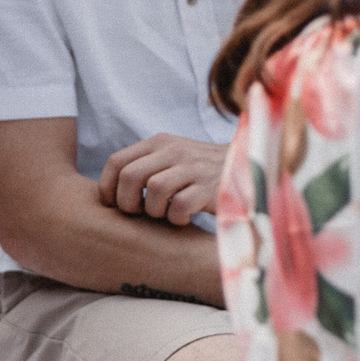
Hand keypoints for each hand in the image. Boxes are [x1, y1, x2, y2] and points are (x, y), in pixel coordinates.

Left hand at [97, 134, 226, 225]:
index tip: (116, 205)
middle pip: (130, 176)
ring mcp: (195, 167)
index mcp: (161, 142)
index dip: (107, 188)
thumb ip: (146, 165)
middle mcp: (176, 150)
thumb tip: (110, 190)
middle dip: (127, 203)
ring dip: (154, 211)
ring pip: (154, 189)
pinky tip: (184, 218)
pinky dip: (177, 218)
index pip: (116, 161)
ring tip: (165, 215)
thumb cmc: (204, 172)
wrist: (252, 170)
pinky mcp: (211, 187)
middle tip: (139, 214)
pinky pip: (180, 205)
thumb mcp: (174, 158)